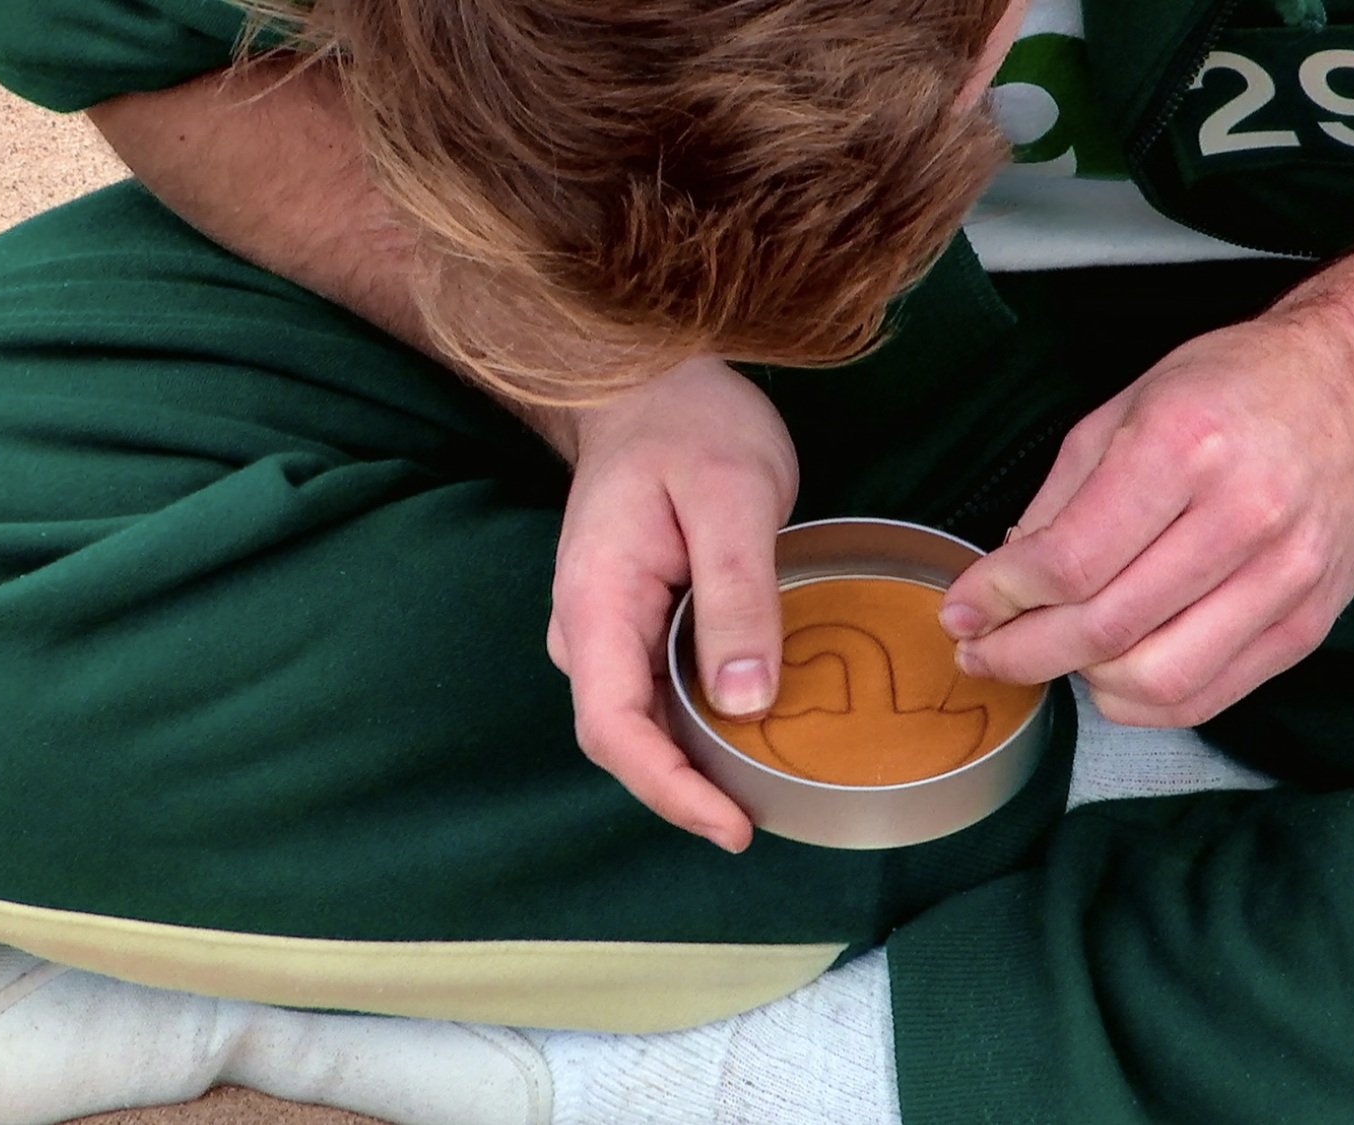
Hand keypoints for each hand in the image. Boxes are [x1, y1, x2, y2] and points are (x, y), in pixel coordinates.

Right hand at [546, 356, 796, 851]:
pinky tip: (751, 729)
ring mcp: (604, 628)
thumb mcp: (733, 496)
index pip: (615, 728)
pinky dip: (698, 722)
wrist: (648, 383)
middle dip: (686, 790)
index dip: (671, 790)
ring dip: (693, 761)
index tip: (732, 827)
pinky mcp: (631, 622)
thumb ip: (738, 596)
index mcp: (597, 601)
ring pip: (640, 719)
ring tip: (767, 785)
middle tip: (763, 818)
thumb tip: (745, 702)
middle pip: (624, 738)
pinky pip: (656, 690)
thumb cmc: (691, 425)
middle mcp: (586, 627)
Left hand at [939, 316, 1353, 726]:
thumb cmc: (1241, 387)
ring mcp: (1284, 578)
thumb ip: (1061, 497)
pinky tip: (1110, 673)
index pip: (1068, 560)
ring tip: (1054, 654)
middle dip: (1020, 652)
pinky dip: (1141, 700)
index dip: (998, 598)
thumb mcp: (1129, 405)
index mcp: (1185, 446)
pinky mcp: (1307, 623)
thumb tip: (1004, 579)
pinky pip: (1207, 697)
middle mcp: (1243, 515)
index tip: (962, 611)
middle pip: (1104, 628)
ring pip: (1155, 679)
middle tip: (982, 652)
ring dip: (1082, 681)